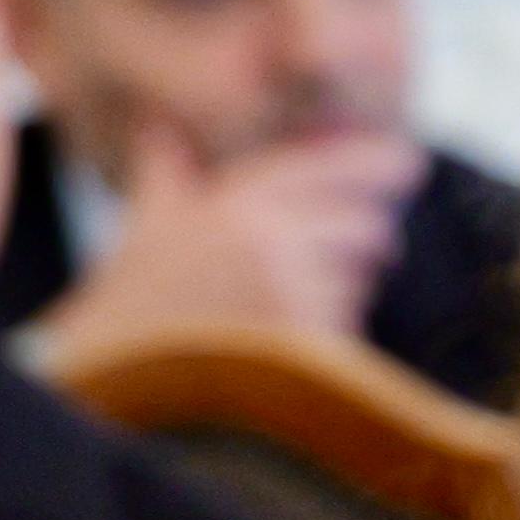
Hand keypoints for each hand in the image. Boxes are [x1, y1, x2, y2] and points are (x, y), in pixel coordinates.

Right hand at [43, 122, 423, 351]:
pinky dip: (328, 343)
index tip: (406, 161)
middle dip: (361, 248)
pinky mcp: (313, 347)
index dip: (379, 164)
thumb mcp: (146, 232)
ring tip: (272, 320)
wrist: (112, 389)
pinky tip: (281, 356)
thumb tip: (162, 129)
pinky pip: (349, 332)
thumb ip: (168, 177)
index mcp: (235, 206)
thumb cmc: (133, 312)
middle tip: (324, 268)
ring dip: (336, 299)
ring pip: (360, 284)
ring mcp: (296, 294)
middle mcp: (272, 241)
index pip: (332, 169)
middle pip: (368, 229)